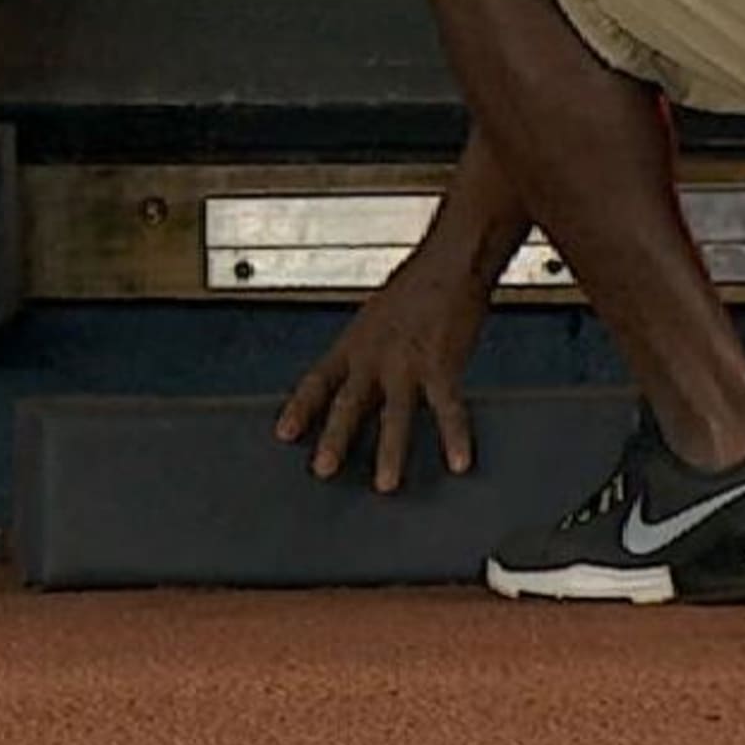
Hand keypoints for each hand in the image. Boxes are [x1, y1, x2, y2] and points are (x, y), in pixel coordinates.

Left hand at [275, 258, 490, 492]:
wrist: (451, 261)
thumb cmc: (419, 283)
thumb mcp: (377, 317)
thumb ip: (368, 351)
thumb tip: (362, 376)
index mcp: (355, 343)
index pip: (318, 380)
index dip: (300, 408)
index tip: (284, 434)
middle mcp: (375, 355)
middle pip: (349, 403)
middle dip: (335, 439)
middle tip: (324, 470)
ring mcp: (408, 363)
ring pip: (394, 415)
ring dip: (390, 452)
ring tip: (386, 484)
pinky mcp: (442, 365)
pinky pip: (447, 408)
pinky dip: (455, 437)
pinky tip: (459, 461)